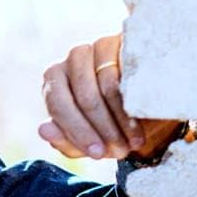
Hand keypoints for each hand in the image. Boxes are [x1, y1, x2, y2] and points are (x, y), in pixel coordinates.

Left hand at [39, 34, 180, 159]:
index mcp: (55, 79)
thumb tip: (43, 130)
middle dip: (102, 129)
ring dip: (120, 121)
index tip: (98, 154)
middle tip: (120, 151)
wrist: (153, 102)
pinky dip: (134, 103)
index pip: (58, 104)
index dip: (78, 131)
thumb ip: (65, 140)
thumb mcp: (90, 138)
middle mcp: (73, 58)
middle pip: (84, 96)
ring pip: (106, 87)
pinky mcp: (126, 42)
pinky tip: (142, 122)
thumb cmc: (113, 122)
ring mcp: (100, 46)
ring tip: (134, 143)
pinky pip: (128, 74)